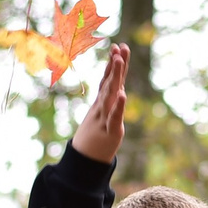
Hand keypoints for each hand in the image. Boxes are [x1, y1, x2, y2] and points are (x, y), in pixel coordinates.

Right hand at [72, 43, 127, 162]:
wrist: (85, 160)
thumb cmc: (95, 138)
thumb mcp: (103, 117)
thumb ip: (109, 102)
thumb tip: (118, 88)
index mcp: (103, 102)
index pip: (109, 79)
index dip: (114, 64)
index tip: (119, 47)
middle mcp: (103, 106)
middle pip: (110, 82)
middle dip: (116, 65)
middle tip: (120, 47)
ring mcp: (105, 117)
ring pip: (110, 94)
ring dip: (115, 77)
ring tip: (119, 60)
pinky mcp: (111, 131)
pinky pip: (114, 117)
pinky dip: (118, 106)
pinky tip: (122, 94)